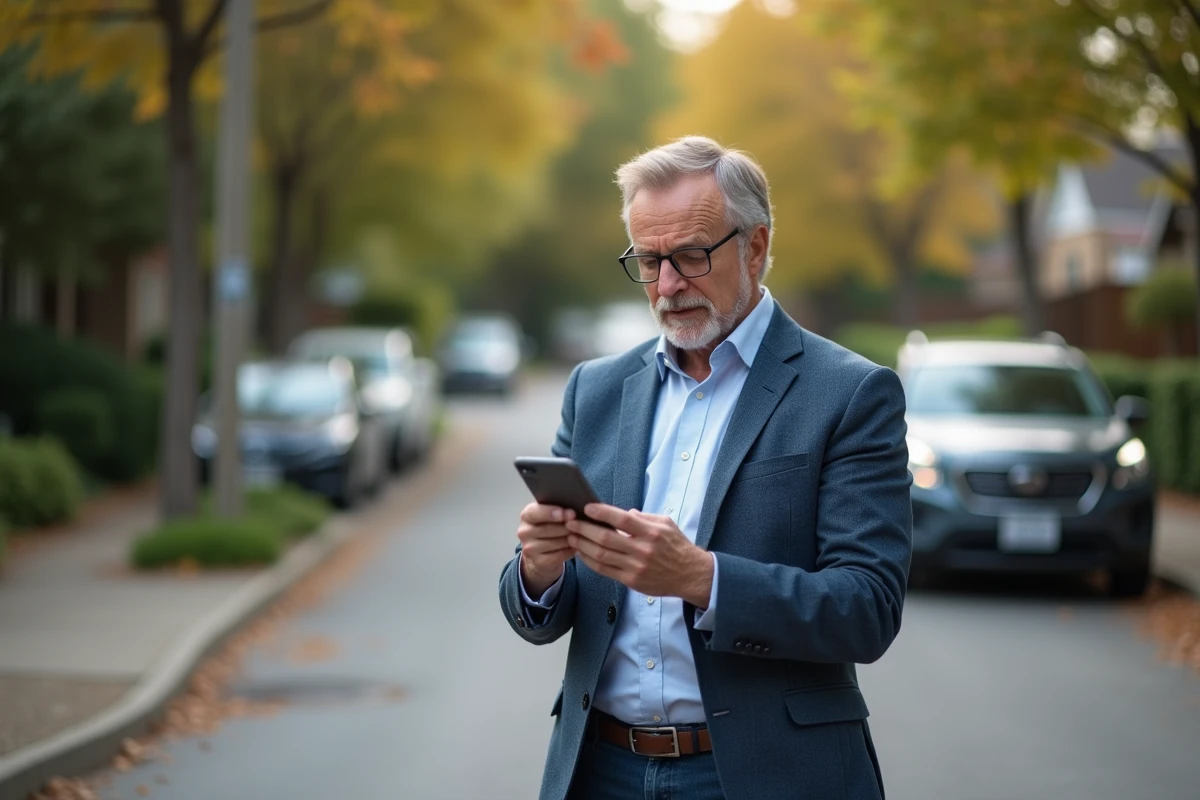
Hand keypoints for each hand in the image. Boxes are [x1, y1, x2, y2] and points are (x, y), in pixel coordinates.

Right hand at [517, 502, 576, 596]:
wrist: (540, 553)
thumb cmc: (549, 528)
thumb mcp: (549, 516)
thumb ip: (557, 510)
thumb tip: (573, 511)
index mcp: (526, 515)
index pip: (535, 512)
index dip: (552, 513)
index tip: (570, 513)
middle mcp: (524, 532)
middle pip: (547, 528)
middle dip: (566, 526)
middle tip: (581, 524)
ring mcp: (529, 548)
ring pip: (555, 542)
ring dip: (570, 539)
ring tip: (579, 535)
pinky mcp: (538, 562)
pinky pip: (559, 555)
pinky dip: (570, 550)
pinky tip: (575, 547)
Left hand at [566, 504, 713, 606]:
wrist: (690, 575)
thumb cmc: (677, 546)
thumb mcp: (666, 524)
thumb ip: (644, 517)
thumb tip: (625, 512)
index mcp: (651, 532)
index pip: (622, 519)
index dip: (602, 513)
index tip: (587, 507)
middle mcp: (643, 550)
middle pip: (606, 538)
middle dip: (584, 529)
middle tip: (570, 522)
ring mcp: (636, 567)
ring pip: (602, 555)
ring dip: (583, 545)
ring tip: (571, 536)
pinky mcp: (632, 581)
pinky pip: (605, 570)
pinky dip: (590, 561)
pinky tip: (582, 553)